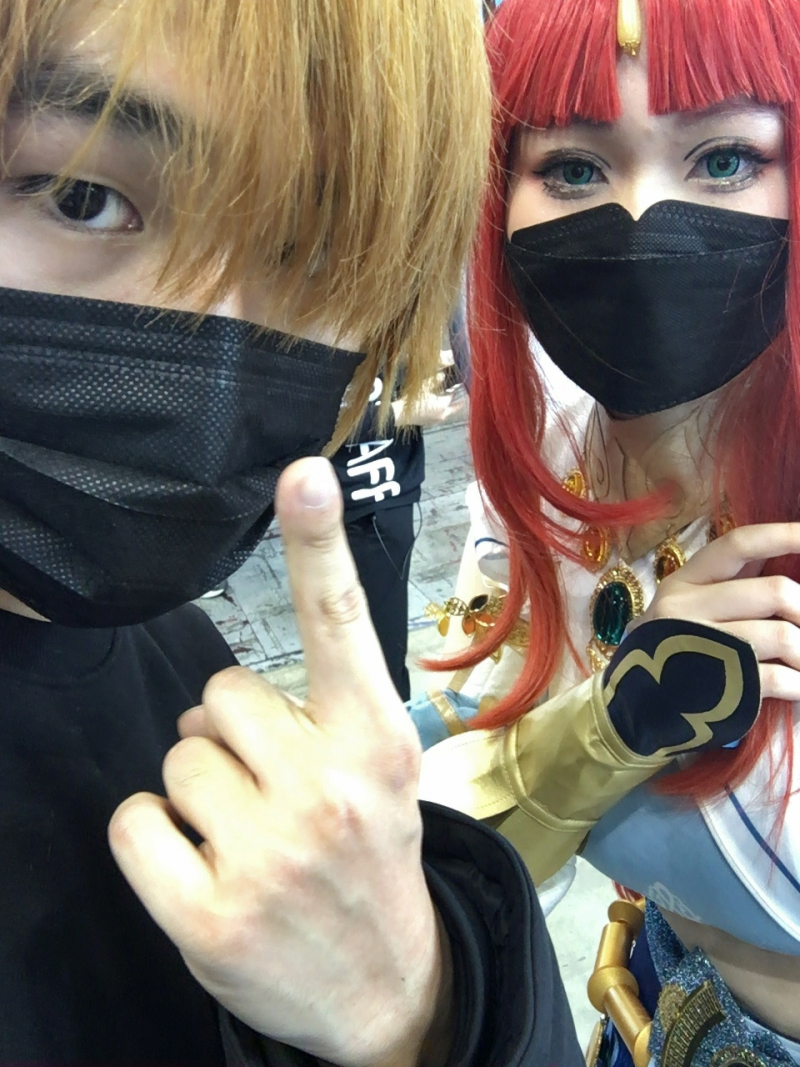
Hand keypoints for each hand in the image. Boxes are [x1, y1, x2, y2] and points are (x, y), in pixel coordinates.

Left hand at [108, 458, 449, 1066]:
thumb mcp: (383, 776)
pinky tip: (200, 864)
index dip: (318, 546)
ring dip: (197, 787)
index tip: (304, 474)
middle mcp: (327, 792)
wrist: (391, 990)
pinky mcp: (209, 917)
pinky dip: (155, 834)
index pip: (339, 627)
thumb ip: (318, 714)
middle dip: (231, 734)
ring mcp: (269, 857)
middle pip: (217, 696)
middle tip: (271, 788)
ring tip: (245, 833)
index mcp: (376, 743)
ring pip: (175, 756)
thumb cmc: (375, 859)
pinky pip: (136, 821)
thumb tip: (212, 694)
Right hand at [393, 382, 467, 427]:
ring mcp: (437, 420)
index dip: (456, 388)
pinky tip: (436, 404)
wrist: (400, 414)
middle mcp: (443, 414)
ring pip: (448, 412)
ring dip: (449, 405)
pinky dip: (441, 409)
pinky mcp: (430, 423)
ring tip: (447, 396)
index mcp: (443, 405)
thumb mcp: (424, 386)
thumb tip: (443, 375)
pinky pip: (440, 415)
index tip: (459, 383)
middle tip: (460, 392)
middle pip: (455, 407)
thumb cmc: (413, 399)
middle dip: (457, 400)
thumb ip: (436, 379)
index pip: (454, 395)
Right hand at [638, 523, 799, 700]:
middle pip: (775, 591)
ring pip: (782, 634)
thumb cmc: (670, 653)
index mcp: (684, 581)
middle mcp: (686, 606)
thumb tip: (783, 564)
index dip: (782, 535)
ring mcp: (700, 646)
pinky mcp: (717, 685)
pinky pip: (778, 677)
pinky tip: (798, 688)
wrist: (630, 711)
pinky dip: (799, 684)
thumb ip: (728, 585)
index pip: (738, 545)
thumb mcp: (686, 609)